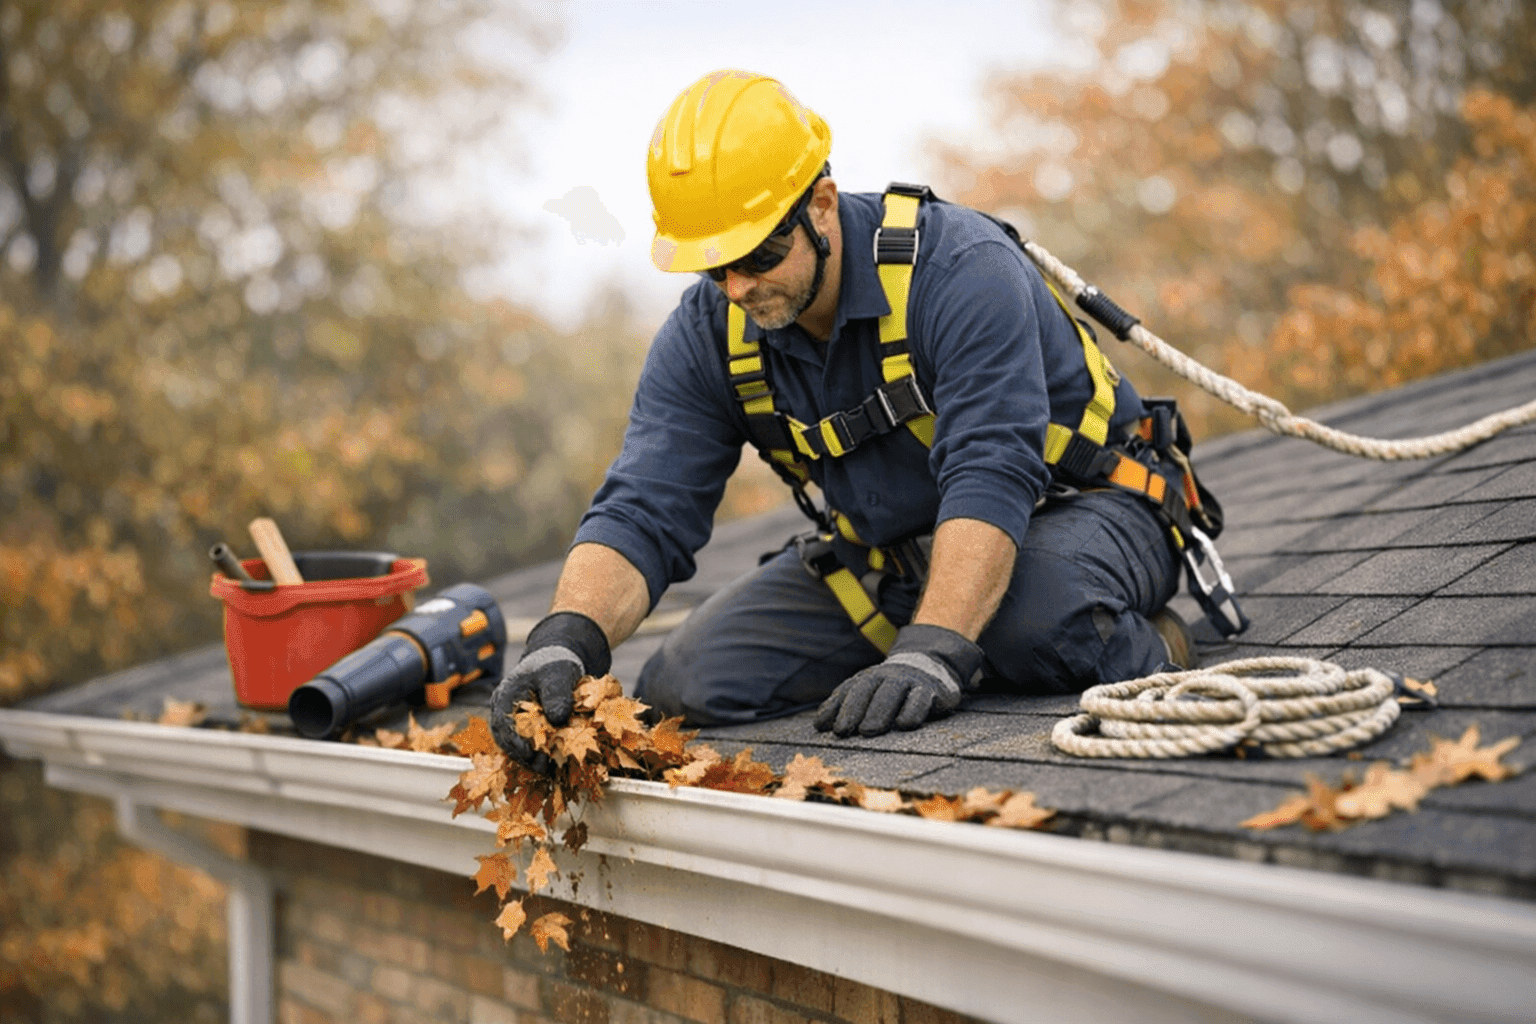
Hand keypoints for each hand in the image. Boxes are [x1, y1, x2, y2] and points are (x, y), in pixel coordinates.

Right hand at [490, 611, 610, 767]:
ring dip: (529, 760)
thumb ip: (557, 693)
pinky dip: (535, 757)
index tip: (531, 755)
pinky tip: (549, 766)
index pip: (504, 724)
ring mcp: (510, 722)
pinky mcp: (522, 730)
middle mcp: (502, 712)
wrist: (555, 665)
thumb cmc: (554, 666)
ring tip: (548, 770)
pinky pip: (524, 747)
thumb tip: (557, 719)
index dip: (516, 742)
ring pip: (513, 747)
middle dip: (524, 757)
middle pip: (506, 740)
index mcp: (505, 695)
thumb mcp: (559, 673)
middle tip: (543, 768)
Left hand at [814, 624, 983, 737]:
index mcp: (868, 678)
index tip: (822, 726)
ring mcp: (909, 680)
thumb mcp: (870, 692)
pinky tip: (904, 725)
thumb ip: (846, 705)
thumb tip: (819, 725)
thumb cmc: (893, 688)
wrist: (932, 665)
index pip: (848, 690)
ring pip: (892, 692)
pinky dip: (913, 709)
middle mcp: (886, 676)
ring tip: (868, 731)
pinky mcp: (932, 689)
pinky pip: (921, 697)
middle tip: (842, 731)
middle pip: (867, 689)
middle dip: (853, 710)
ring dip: (878, 711)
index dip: (834, 707)